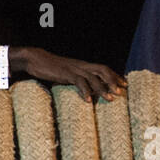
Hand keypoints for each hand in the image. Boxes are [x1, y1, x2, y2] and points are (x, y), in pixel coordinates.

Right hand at [13, 47, 127, 100]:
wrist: (35, 59)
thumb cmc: (50, 68)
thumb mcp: (66, 73)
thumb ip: (76, 79)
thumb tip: (85, 90)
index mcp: (83, 65)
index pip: (103, 68)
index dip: (114, 76)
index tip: (124, 84)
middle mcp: (81, 65)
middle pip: (102, 70)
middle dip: (113, 80)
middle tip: (121, 92)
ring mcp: (74, 68)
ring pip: (93, 77)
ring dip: (102, 88)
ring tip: (110, 99)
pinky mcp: (66, 73)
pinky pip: (79, 82)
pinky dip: (85, 91)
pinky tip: (88, 101)